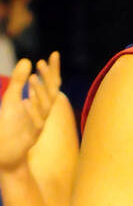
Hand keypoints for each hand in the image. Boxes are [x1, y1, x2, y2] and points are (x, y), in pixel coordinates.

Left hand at [0, 53, 60, 170]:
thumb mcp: (12, 99)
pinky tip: (25, 101)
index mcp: (40, 104)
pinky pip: (36, 123)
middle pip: (52, 94)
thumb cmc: (9, 125)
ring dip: (39, 93)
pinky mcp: (32, 136)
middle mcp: (42, 113)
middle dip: (47, 80)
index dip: (53, 70)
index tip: (54, 54)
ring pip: (45, 108)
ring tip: (32, 79)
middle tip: (41, 63)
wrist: (6, 151)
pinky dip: (31, 111)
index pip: (51, 84)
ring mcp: (38, 125)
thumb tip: (27, 60)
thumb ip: (18, 81)